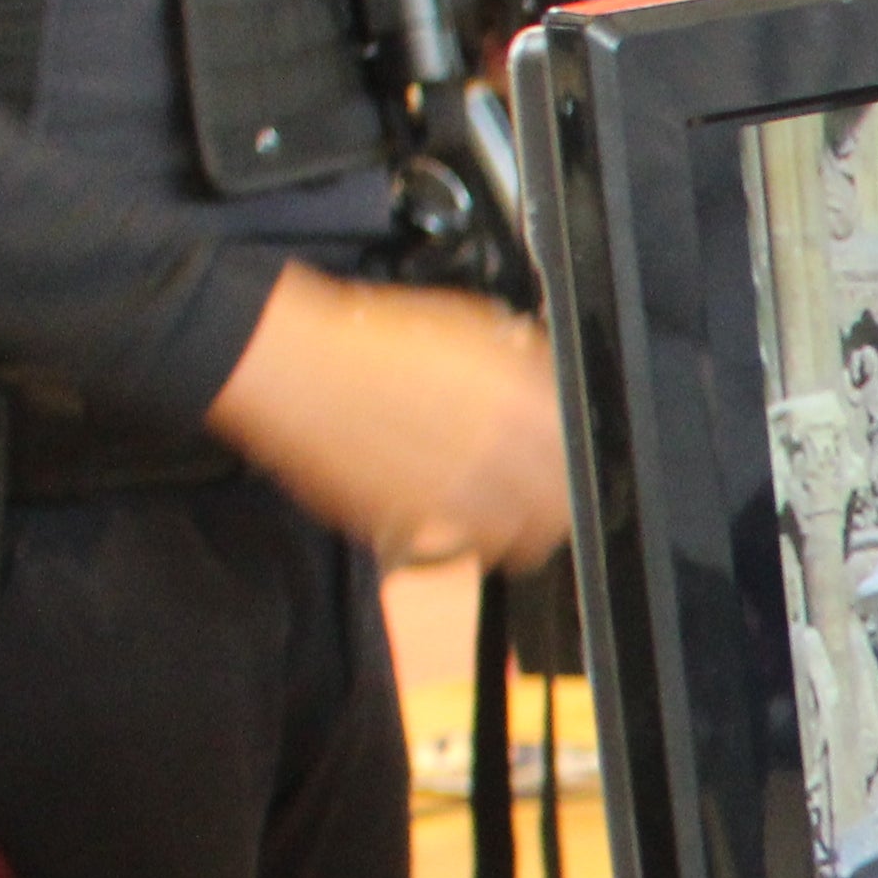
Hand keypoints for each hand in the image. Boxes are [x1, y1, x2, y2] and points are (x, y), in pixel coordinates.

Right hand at [206, 266, 570, 570]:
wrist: (297, 369)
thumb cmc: (371, 340)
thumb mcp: (466, 328)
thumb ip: (518, 363)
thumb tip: (546, 379)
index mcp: (523, 398)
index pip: (581, 451)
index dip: (575, 462)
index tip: (568, 464)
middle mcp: (505, 449)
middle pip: (561, 504)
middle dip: (557, 504)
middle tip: (548, 501)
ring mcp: (465, 492)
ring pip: (524, 537)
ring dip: (524, 532)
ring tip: (516, 522)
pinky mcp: (423, 522)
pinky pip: (473, 549)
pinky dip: (480, 544)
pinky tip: (473, 528)